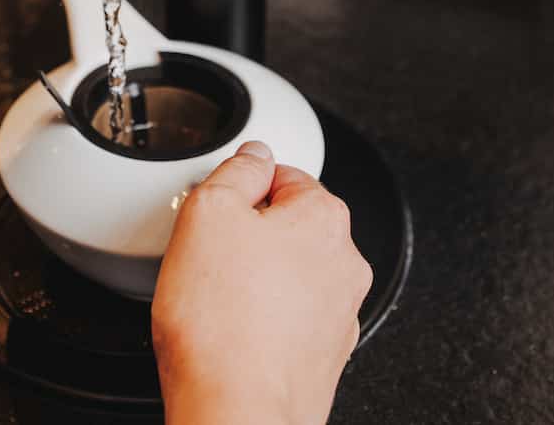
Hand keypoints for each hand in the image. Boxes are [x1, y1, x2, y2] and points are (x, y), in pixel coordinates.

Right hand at [153, 141, 372, 424]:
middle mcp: (344, 264)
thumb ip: (235, 170)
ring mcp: (338, 314)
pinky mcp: (322, 355)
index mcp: (325, 218)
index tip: (217, 210)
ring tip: (216, 300)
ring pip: (287, 275)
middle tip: (209, 256)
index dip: (240, 189)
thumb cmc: (224, 327)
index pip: (282, 175)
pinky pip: (286, 320)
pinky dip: (260, 321)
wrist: (237, 414)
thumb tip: (253, 155)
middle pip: (287, 226)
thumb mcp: (208, 213)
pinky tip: (231, 332)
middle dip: (247, 236)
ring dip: (253, 280)